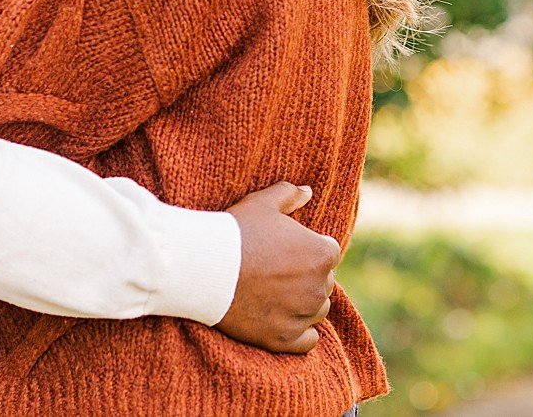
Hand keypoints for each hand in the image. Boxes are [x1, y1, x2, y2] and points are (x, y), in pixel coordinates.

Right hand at [215, 181, 340, 353]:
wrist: (205, 268)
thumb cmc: (236, 232)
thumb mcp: (262, 203)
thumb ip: (289, 195)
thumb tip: (307, 191)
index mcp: (321, 253)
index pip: (328, 253)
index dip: (308, 249)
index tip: (286, 250)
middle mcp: (319, 287)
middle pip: (324, 283)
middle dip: (307, 277)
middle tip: (276, 271)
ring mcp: (303, 315)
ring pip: (317, 310)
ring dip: (303, 304)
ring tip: (275, 294)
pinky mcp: (285, 339)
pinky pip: (308, 340)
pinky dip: (300, 333)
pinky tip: (283, 320)